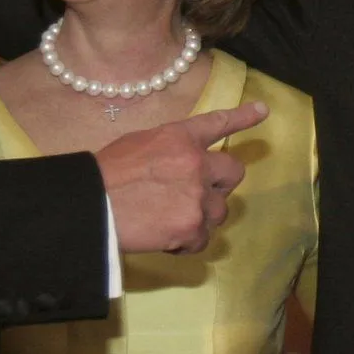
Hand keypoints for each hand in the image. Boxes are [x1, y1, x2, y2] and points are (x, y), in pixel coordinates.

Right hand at [94, 101, 266, 253]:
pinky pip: (203, 239)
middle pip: (234, 173)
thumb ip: (169, 149)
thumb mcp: (139, 144)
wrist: (91, 204)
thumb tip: (179, 164)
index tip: (263, 111)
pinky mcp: (191, 227)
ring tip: (171, 219)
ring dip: (202, 216)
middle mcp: (196, 163)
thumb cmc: (105, 173)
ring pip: (220, 211)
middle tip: (197, 194)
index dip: (242, 116)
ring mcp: (197, 197)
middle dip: (220, 184)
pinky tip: (165, 238)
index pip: (218, 123)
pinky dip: (187, 242)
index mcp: (180, 137)